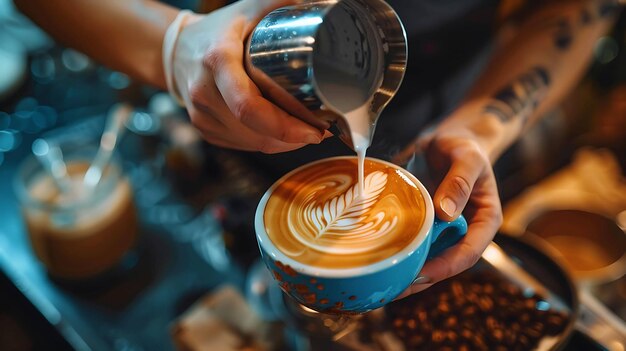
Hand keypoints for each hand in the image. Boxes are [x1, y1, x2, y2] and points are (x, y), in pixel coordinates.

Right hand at [168, 0, 324, 152]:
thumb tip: (327, 10)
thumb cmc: (221, 28)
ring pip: (253, 143)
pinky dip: (266, 143)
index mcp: (218, 60)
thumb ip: (286, 6)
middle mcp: (205, 91)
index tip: (314, 129)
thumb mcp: (251, 8)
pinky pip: (243, 145)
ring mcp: (201, 114)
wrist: (178, 49)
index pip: (249, 106)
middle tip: (320, 130)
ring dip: (284, 143)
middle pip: (256, 131)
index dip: (285, 126)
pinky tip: (281, 133)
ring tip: (306, 132)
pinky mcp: (204, 129)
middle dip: (294, 137)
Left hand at [393, 126, 502, 298]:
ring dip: (405, 270)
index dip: (445, 267)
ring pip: (425, 256)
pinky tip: (375, 257)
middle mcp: (463, 230)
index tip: (421, 274)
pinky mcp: (422, 222)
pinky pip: (410, 239)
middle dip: (420, 279)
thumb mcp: (467, 157)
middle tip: (393, 289)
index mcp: (484, 220)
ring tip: (379, 281)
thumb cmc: (464, 146)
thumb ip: (459, 182)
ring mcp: (441, 228)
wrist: (449, 137)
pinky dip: (395, 249)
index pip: (468, 253)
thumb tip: (446, 214)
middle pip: (444, 263)